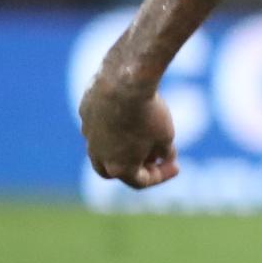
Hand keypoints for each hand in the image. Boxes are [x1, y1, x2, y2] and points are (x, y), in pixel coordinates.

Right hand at [80, 68, 180, 188]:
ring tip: (141, 138)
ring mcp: (88, 134)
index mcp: (119, 168)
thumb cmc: (148, 113)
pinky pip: (98, 125)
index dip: (162, 175)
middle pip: (113, 172)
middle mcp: (98, 155)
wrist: (123, 81)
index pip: (141, 181)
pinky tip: (129, 113)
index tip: (176, 166)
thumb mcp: (165, 136)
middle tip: (151, 160)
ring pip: (101, 149)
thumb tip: (161, 156)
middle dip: (133, 169)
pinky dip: (113, 126)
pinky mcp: (84, 113)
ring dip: (120, 149)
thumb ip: (162, 152)